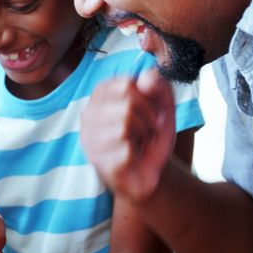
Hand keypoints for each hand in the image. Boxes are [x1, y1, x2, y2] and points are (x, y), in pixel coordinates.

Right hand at [80, 69, 175, 201]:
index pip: (127, 84)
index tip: (152, 111)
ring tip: (141, 142)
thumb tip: (145, 79)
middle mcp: (89, 114)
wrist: (147, 173)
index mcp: (101, 95)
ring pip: (125, 124)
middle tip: (150, 130)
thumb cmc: (151, 138)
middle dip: (149, 118)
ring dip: (143, 135)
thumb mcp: (163, 107)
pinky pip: (124, 149)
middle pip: (128, 103)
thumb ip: (159, 86)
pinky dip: (138, 153)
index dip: (149, 98)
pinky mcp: (97, 159)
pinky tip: (134, 157)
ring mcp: (90, 137)